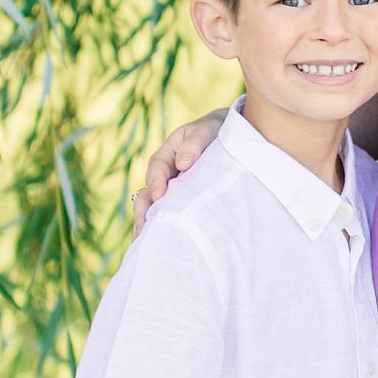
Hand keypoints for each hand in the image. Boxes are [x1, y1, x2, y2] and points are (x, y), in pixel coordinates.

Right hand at [131, 112, 225, 237]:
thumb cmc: (217, 132)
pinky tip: (162, 246)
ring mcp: (172, 192)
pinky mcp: (183, 204)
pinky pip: (170, 217)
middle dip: (144, 212)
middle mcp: (166, 175)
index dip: (156, 182)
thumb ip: (194, 145)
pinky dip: (163, 229)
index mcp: (168, 154)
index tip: (158, 196)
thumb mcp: (205, 131)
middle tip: (143, 230)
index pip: (157, 168)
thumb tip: (183, 164)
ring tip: (145, 244)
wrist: (234, 137)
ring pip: (155, 209)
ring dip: (149, 226)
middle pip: (148, 194)